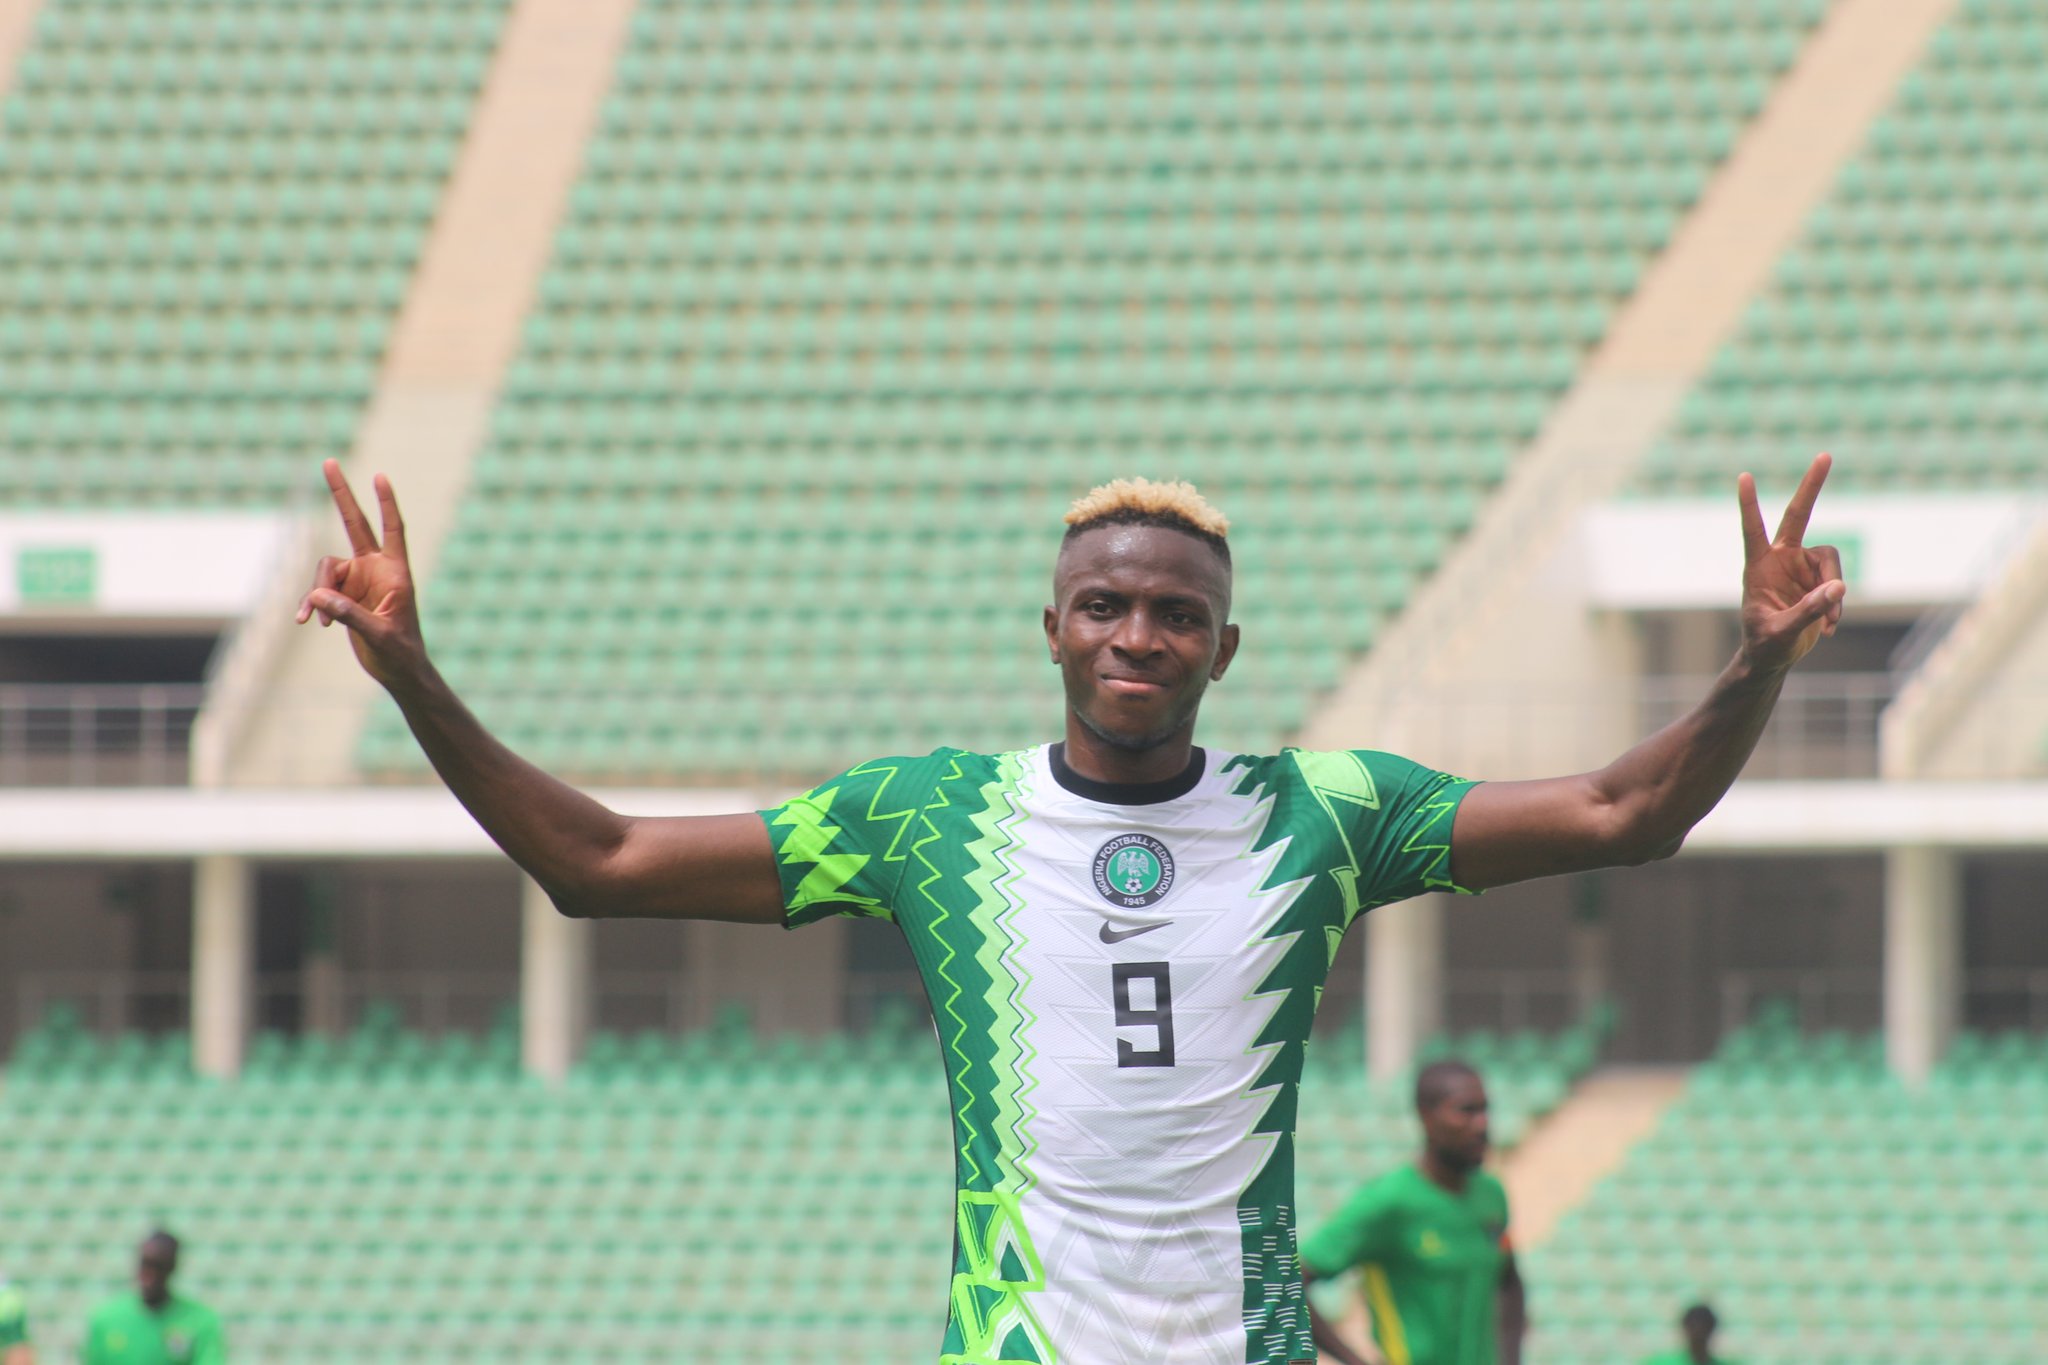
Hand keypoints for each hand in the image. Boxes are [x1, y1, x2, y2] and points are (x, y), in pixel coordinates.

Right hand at [295, 459, 427, 690]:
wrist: (398, 671)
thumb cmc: (401, 653)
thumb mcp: (379, 635)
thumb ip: (350, 615)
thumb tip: (318, 597)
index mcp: (396, 573)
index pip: (393, 529)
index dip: (387, 503)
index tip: (380, 476)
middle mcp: (376, 570)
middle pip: (355, 524)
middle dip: (342, 494)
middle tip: (330, 461)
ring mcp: (358, 581)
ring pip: (325, 569)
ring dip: (317, 592)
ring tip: (314, 621)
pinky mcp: (343, 596)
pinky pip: (319, 591)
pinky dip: (312, 605)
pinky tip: (308, 623)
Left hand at [1737, 452, 1846, 674]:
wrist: (1773, 657)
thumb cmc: (1765, 644)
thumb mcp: (1781, 632)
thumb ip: (1807, 611)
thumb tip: (1838, 588)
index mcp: (1758, 567)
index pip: (1752, 529)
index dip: (1749, 504)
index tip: (1743, 476)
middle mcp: (1780, 559)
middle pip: (1798, 515)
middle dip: (1812, 486)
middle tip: (1825, 454)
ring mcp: (1801, 567)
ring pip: (1832, 562)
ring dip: (1833, 592)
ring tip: (1827, 623)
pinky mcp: (1819, 580)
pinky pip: (1838, 583)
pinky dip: (1836, 606)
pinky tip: (1828, 627)